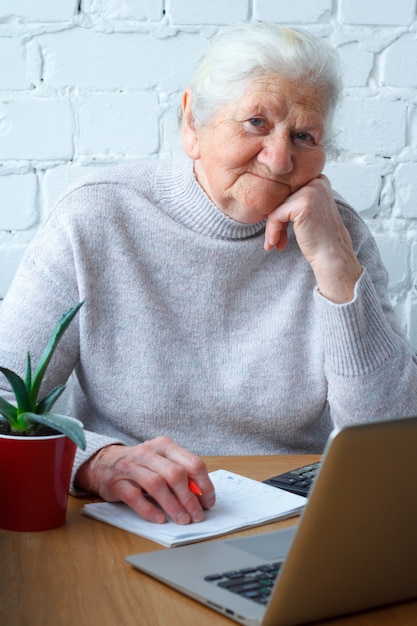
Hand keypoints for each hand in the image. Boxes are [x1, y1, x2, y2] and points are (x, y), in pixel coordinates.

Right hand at [75, 436, 215, 523]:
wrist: (105, 463)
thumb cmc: (141, 464)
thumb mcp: (162, 461)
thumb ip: (181, 473)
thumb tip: (201, 496)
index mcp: (165, 446)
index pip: (192, 463)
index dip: (204, 484)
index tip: (209, 502)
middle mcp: (149, 453)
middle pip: (175, 474)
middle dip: (189, 498)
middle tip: (197, 516)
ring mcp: (131, 467)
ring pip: (156, 485)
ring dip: (173, 505)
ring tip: (183, 520)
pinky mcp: (117, 483)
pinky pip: (135, 497)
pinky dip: (149, 509)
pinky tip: (160, 519)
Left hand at [264, 175, 361, 303]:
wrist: (332, 257)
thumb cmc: (321, 239)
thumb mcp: (310, 212)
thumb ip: (296, 201)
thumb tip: (269, 199)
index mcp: (319, 181)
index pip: (289, 192)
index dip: (282, 212)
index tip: (280, 231)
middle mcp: (317, 182)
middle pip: (282, 199)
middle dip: (276, 221)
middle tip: (274, 240)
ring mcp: (310, 192)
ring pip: (277, 208)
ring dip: (272, 228)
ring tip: (273, 244)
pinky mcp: (302, 205)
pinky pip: (275, 216)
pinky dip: (272, 231)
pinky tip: (274, 244)